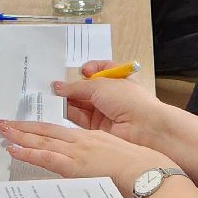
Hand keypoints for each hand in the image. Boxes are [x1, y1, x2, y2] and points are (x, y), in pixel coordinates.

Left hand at [0, 117, 176, 195]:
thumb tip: (93, 170)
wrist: (148, 171)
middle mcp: (82, 141)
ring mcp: (78, 151)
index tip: (26, 126)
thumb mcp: (117, 158)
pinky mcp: (76, 164)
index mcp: (92, 138)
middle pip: (46, 131)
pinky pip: (46, 157)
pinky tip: (14, 150)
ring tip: (2, 131)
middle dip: (24, 127)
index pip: (59, 131)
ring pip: (42, 141)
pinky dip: (29, 153)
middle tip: (4, 122)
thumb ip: (101, 161)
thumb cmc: (140, 168)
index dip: (40, 129)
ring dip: (20, 136)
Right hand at [55, 65, 171, 146]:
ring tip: (53, 98)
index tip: (82, 71)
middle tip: (55, 88)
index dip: (89, 69)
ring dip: (67, 101)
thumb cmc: (132, 101)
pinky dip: (69, 114)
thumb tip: (59, 86)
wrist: (144, 127)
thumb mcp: (101, 85)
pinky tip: (59, 109)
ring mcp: (105, 111)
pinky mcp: (99, 127)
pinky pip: (80, 118)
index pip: (100, 70)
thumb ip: (77, 86)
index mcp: (118, 79)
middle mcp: (111, 95)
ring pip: (81, 104)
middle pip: (86, 89)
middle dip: (71, 88)